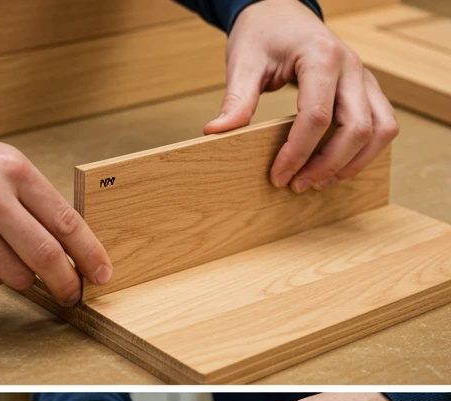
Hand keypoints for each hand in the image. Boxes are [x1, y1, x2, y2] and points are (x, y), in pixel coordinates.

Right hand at [0, 125, 111, 304]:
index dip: (90, 254)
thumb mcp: (3, 163)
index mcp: (15, 171)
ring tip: (13, 256)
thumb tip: (69, 244)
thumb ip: (35, 198)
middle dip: (66, 283)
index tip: (102, 273)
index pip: (66, 222)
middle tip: (72, 294)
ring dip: (25, 277)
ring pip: (17, 276)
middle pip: (46, 257)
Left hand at [206, 0, 398, 190]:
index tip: (277, 177)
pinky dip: (364, 152)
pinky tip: (334, 168)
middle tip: (296, 186)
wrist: (281, 12)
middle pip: (357, 127)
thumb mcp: (244, 62)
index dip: (298, 153)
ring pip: (381, 129)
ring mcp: (364, 78)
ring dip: (353, 163)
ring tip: (319, 182)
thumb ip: (236, 99)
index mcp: (321, 57)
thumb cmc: (263, 34)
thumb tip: (216, 131)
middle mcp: (351, 67)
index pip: (317, 116)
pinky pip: (382, 125)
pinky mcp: (366, 89)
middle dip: (328, 165)